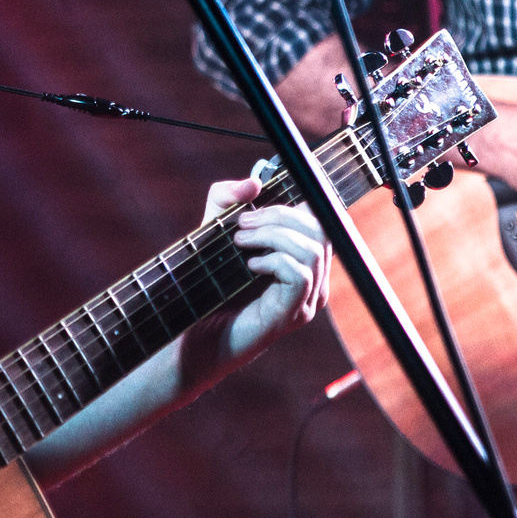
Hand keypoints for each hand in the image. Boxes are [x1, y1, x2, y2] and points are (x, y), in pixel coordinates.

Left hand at [202, 177, 331, 360]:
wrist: (193, 335)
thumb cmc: (208, 286)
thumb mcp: (213, 231)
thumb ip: (226, 200)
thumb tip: (253, 182)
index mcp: (303, 259)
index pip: (323, 221)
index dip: (298, 203)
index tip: (261, 202)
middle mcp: (313, 280)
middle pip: (321, 230)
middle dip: (279, 216)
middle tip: (241, 223)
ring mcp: (305, 300)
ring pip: (311, 250)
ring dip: (273, 236)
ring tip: (240, 240)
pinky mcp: (291, 315)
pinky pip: (299, 275)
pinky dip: (274, 261)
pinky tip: (249, 264)